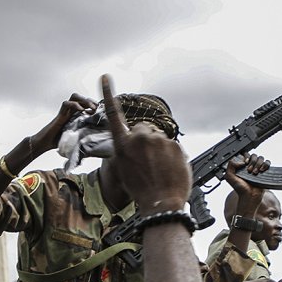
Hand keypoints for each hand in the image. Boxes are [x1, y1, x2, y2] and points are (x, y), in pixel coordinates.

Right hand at [32, 93, 98, 152]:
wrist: (45, 143)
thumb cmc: (59, 142)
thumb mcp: (76, 139)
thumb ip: (84, 138)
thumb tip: (97, 146)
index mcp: (76, 116)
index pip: (86, 105)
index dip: (94, 105)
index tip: (102, 111)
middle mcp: (71, 111)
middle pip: (81, 98)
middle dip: (90, 100)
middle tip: (97, 108)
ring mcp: (65, 112)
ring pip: (74, 97)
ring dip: (84, 99)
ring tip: (91, 107)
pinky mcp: (60, 114)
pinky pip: (66, 104)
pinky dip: (74, 104)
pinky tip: (81, 110)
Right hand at [101, 75, 190, 214]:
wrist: (162, 204)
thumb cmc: (141, 191)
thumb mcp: (124, 169)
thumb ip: (128, 150)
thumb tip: (137, 142)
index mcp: (123, 144)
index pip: (114, 115)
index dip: (109, 95)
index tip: (106, 77)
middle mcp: (140, 138)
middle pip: (144, 129)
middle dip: (146, 140)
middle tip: (148, 161)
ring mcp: (159, 141)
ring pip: (159, 139)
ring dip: (160, 149)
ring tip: (160, 169)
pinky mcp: (175, 145)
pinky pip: (173, 147)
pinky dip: (172, 156)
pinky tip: (169, 170)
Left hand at [223, 154, 269, 212]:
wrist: (249, 196)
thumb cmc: (240, 188)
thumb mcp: (229, 176)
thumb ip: (230, 165)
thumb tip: (241, 161)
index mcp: (242, 165)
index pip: (245, 154)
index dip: (245, 156)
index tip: (245, 162)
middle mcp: (250, 165)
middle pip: (254, 155)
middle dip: (252, 162)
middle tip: (249, 171)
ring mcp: (258, 168)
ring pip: (261, 158)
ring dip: (258, 164)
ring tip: (254, 173)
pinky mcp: (265, 172)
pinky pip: (268, 162)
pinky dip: (265, 164)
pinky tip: (261, 171)